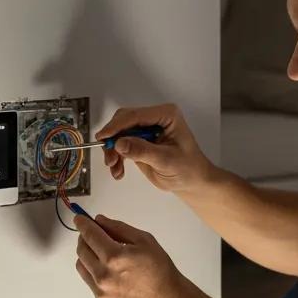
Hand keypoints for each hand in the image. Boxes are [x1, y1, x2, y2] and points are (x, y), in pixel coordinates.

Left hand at [74, 214, 186, 297]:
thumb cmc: (161, 271)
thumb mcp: (145, 241)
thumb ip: (119, 228)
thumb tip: (100, 221)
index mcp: (114, 256)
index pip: (89, 234)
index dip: (83, 223)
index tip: (80, 219)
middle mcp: (103, 274)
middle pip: (82, 249)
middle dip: (85, 237)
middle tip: (94, 234)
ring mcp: (100, 290)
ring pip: (81, 265)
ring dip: (87, 254)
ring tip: (101, 253)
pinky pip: (89, 280)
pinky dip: (93, 271)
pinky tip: (108, 270)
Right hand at [96, 103, 211, 193]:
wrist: (192, 182)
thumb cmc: (188, 169)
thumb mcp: (166, 161)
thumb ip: (143, 151)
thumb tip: (120, 143)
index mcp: (166, 115)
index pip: (136, 115)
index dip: (117, 125)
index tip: (104, 137)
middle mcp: (154, 118)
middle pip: (124, 122)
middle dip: (114, 139)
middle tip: (110, 159)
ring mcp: (146, 129)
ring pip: (119, 133)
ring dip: (113, 151)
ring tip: (115, 168)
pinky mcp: (139, 141)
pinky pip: (121, 145)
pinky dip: (117, 157)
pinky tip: (118, 171)